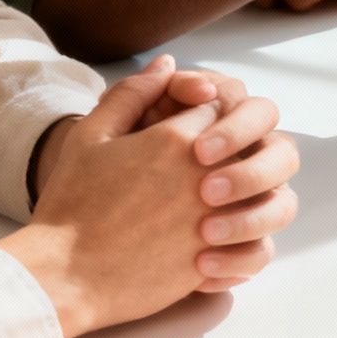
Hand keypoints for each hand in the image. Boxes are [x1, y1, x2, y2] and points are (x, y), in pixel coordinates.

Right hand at [0, 57, 298, 337]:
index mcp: (176, 140)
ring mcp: (215, 222)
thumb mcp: (91, 136)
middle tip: (216, 165)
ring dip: (259, 198)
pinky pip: (259, 251)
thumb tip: (168, 63)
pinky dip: (250, 247)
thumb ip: (133, 94)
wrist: (62, 275)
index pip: (223, 107)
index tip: (199, 129)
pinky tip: (221, 244)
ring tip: (221, 206)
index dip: (215, 114)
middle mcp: (206, 178)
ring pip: (274, 200)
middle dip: (252, 149)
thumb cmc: (72, 204)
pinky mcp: (214, 263)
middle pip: (264, 146)